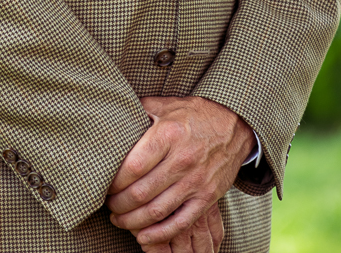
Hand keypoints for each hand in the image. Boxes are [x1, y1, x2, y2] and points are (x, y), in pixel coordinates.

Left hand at [106, 96, 254, 249]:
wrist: (234, 124)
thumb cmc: (195, 114)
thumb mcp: (167, 104)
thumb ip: (140, 110)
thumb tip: (115, 114)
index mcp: (168, 134)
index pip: (133, 166)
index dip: (115, 180)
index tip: (106, 184)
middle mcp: (182, 160)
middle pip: (141, 192)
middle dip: (118, 203)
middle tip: (109, 204)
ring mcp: (196, 182)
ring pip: (156, 211)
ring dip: (132, 221)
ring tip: (119, 219)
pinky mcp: (207, 198)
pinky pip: (179, 223)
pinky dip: (158, 235)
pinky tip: (143, 236)